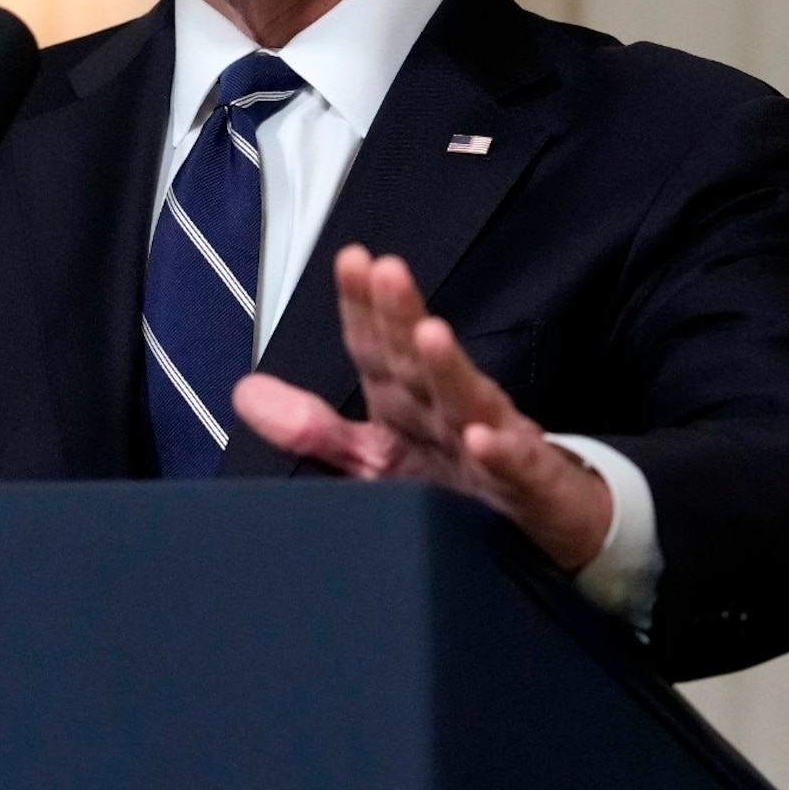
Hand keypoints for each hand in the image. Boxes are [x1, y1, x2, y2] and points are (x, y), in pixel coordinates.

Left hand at [233, 246, 613, 572]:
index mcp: (407, 403)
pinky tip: (483, 437)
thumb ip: (313, 428)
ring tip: (430, 334)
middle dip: (403, 315)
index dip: (361, 307)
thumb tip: (243, 392)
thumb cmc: (458, 483)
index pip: (377, 348)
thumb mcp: (374, 459)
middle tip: (386, 270)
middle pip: (419, 361)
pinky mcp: (530, 488)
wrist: (545, 529)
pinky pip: (517, 469)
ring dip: (449, 369)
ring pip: (469, 402)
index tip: (350, 260)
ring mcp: (492, 446)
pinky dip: (504, 454)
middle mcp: (447, 413)